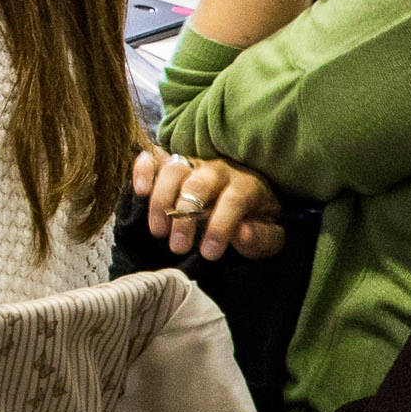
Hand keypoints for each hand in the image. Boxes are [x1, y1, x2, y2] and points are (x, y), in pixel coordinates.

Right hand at [133, 143, 290, 258]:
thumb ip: (261, 238)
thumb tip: (241, 233)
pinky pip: (154, 157)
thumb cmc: (254, 222)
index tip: (208, 254)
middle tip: (177, 247)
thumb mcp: (269, 237)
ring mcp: (194, 164)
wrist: (246, 201)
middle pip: (198, 184)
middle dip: (185, 218)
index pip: (233, 200)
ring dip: (161, 201)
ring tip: (158, 232)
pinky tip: (140, 191)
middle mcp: (219, 169)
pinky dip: (143, 170)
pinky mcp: (172, 163)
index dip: (219, 227)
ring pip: (173, 171)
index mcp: (248, 185)